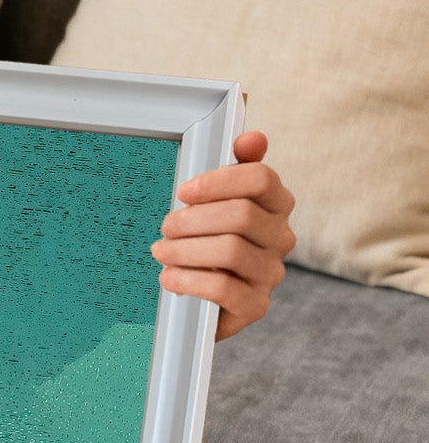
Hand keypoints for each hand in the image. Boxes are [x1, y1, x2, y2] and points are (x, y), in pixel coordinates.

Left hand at [152, 130, 295, 340]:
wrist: (203, 297)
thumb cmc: (208, 240)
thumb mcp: (215, 202)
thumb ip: (234, 168)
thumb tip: (253, 137)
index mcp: (276, 204)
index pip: (260, 178)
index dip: (218, 181)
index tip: (184, 191)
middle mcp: (281, 237)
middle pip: (241, 215)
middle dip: (193, 219)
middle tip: (166, 226)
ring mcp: (271, 273)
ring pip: (230, 251)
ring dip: (185, 250)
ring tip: (161, 251)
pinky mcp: (255, 305)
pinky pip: (223, 289)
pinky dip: (188, 280)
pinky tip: (168, 277)